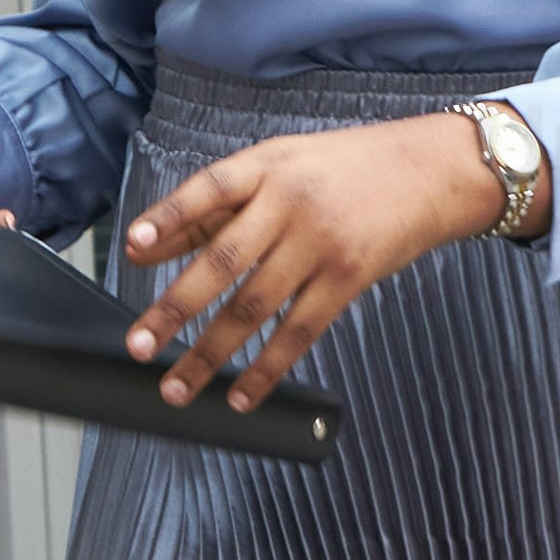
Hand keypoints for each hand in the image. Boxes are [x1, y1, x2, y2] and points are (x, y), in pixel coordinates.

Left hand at [119, 115, 500, 412]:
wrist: (428, 172)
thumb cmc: (342, 169)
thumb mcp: (279, 165)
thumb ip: (215, 205)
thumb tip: (143, 247)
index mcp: (266, 166)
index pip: (208, 191)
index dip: (169, 218)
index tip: (132, 246)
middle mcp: (290, 203)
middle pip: (223, 261)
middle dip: (175, 308)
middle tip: (140, 345)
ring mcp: (320, 243)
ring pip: (254, 307)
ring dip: (210, 353)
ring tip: (177, 386)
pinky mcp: (348, 278)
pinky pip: (299, 332)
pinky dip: (266, 369)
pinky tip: (240, 394)